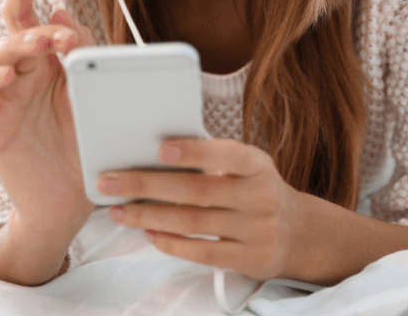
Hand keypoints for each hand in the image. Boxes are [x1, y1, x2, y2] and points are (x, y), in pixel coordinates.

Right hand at [0, 0, 96, 239]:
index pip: (35, 21)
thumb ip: (82, 56)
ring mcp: (3, 97)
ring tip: (41, 41)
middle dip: (18, 4)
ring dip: (16, 43)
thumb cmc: (83, 147)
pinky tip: (6, 75)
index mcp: (48, 65)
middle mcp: (23, 75)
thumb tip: (62, 12)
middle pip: (12, 29)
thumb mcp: (91, 97)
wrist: (69, 203)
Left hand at [97, 138, 309, 281]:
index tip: (159, 148)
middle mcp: (260, 197)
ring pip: (193, 223)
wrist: (298, 233)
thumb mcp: (249, 167)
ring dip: (149, 216)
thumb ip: (215, 159)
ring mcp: (255, 231)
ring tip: (118, 210)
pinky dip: (171, 243)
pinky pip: (202, 253)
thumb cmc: (256, 189)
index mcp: (258, 165)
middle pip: (197, 191)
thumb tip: (154, 154)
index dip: (194, 151)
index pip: (228, 154)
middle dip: (147, 185)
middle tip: (109, 182)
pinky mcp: (248, 260)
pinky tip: (148, 232)